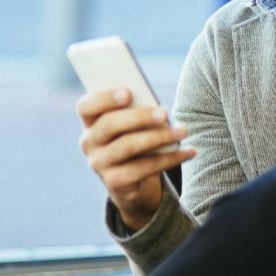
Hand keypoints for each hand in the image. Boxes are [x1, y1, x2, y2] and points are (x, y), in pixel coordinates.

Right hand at [77, 88, 196, 231]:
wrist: (134, 183)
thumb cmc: (136, 140)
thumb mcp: (134, 125)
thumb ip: (138, 112)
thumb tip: (159, 110)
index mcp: (91, 122)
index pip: (86, 106)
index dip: (105, 98)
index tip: (128, 92)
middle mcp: (89, 143)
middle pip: (109, 124)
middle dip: (139, 116)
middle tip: (165, 113)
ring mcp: (99, 164)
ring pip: (128, 146)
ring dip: (160, 137)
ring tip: (183, 131)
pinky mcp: (115, 182)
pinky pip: (144, 168)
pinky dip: (170, 158)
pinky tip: (189, 152)